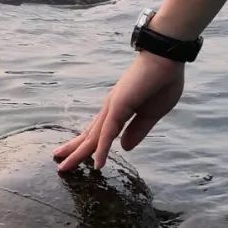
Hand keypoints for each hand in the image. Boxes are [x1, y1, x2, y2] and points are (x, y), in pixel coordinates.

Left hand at [54, 52, 184, 172]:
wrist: (166, 60)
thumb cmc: (162, 82)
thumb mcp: (152, 115)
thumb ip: (138, 131)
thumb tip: (125, 148)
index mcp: (119, 110)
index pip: (99, 132)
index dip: (88, 145)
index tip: (77, 156)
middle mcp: (111, 109)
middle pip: (89, 136)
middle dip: (74, 151)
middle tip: (60, 166)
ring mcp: (112, 107)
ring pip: (93, 137)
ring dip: (78, 154)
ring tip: (63, 167)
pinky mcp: (118, 107)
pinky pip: (108, 133)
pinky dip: (102, 149)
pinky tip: (97, 164)